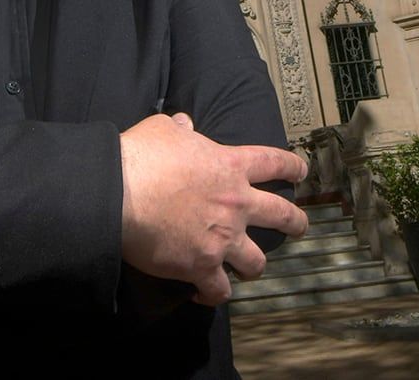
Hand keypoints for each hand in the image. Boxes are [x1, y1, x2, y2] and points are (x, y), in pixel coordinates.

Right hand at [118, 113, 307, 305]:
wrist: (118, 193)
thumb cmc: (140, 157)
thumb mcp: (162, 129)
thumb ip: (180, 128)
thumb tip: (184, 125)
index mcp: (229, 166)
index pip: (273, 162)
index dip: (291, 166)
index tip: (300, 171)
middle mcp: (235, 204)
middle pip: (282, 215)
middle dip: (296, 222)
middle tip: (299, 227)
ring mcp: (222, 238)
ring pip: (256, 262)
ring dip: (253, 266)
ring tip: (247, 269)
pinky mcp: (202, 266)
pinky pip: (218, 291)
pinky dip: (212, 294)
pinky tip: (203, 294)